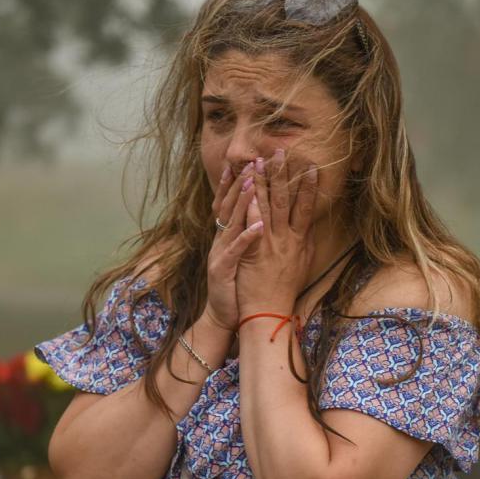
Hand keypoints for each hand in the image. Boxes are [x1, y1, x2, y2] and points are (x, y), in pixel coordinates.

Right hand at [204, 161, 265, 330]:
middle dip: (239, 184)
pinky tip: (259, 226)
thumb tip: (254, 216)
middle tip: (251, 163)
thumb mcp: (240, 256)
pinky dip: (248, 236)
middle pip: (228, 207)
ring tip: (253, 184)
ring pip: (231, 223)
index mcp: (224, 237)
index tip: (240, 163)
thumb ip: (243, 235)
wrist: (223, 315)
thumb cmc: (236, 286)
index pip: (227, 204)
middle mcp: (220, 241)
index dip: (231, 184)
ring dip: (242, 203)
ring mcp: (220, 253)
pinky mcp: (224, 269)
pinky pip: (238, 250)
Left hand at [236, 148, 318, 313]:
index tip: (311, 166)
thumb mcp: (303, 265)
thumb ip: (306, 244)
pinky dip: (250, 205)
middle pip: (287, 201)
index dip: (308, 186)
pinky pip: (251, 223)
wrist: (269, 312)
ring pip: (267, 207)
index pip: (306, 208)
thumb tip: (310, 226)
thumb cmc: (284, 291)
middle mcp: (286, 239)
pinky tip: (246, 188)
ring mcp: (269, 244)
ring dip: (264, 182)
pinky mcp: (253, 251)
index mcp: (299, 241)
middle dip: (285, 175)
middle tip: (283, 151)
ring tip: (262, 160)